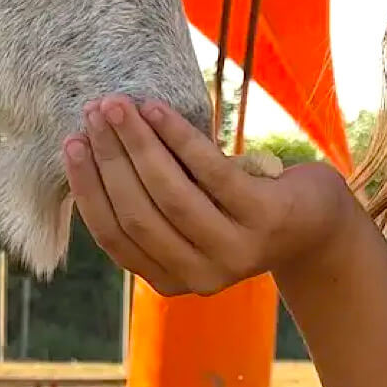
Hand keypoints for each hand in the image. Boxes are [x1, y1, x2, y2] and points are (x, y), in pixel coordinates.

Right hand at [61, 94, 351, 296]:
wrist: (316, 222)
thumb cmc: (238, 207)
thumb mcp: (191, 216)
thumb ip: (149, 202)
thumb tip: (91, 145)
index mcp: (170, 281)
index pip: (114, 237)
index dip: (88, 189)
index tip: (71, 144)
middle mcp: (201, 276)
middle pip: (137, 214)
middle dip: (109, 158)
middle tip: (94, 113)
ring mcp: (236, 252)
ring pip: (171, 194)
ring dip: (138, 143)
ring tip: (119, 105)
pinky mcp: (265, 219)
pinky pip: (211, 172)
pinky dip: (179, 137)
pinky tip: (158, 108)